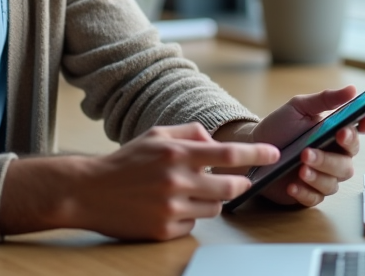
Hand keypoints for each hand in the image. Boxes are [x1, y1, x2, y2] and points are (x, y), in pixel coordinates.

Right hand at [0, 123, 278, 239]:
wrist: (89, 191)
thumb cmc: (125, 162)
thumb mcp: (156, 135)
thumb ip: (188, 132)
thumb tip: (213, 140)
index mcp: (176, 154)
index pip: (228, 155)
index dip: (256, 155)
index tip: (275, 154)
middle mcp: (176, 181)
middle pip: (230, 188)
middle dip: (240, 185)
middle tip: (238, 182)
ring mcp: (171, 209)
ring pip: (215, 209)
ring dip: (212, 201)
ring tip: (189, 192)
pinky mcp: (163, 230)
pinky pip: (193, 225)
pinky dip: (190, 216)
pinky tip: (170, 207)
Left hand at [224, 85, 364, 207]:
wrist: (254, 147)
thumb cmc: (279, 126)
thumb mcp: (299, 107)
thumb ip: (325, 99)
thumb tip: (352, 89)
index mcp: (335, 133)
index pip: (358, 132)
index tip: (361, 123)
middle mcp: (333, 156)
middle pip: (346, 163)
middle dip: (329, 159)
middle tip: (307, 152)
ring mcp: (322, 176)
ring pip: (333, 183)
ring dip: (317, 176)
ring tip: (300, 168)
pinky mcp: (309, 193)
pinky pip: (315, 198)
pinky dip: (305, 192)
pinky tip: (292, 185)